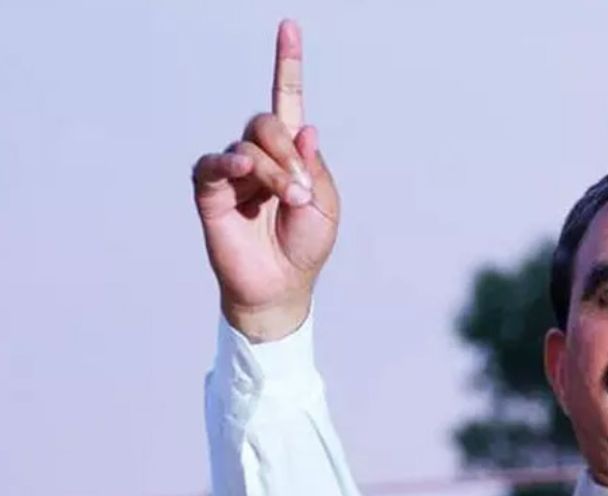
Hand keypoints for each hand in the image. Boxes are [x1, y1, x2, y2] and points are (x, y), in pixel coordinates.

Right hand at [192, 19, 339, 341]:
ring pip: (249, 144)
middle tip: (301, 191)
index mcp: (291, 152)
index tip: (289, 26)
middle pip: (266, 121)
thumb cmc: (305, 245)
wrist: (282, 285)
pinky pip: (214, 164)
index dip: (287, 63)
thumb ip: (315, 166)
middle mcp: (259, 154)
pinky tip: (244, 171)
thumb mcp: (325, 205)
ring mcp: (232, 170)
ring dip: (274, 170)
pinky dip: (231, 163)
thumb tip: (304, 126)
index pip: (286, 99)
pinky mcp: (210, 191)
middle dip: (289, 153)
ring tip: (288, 199)